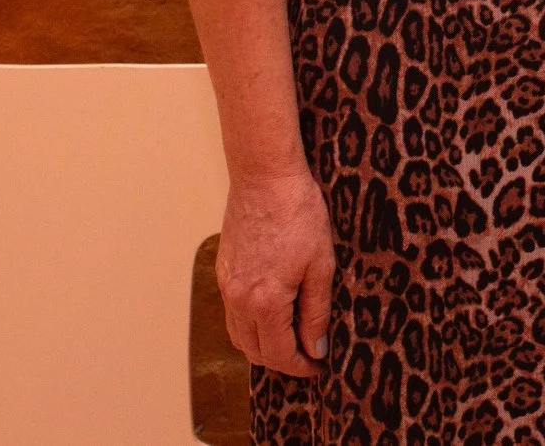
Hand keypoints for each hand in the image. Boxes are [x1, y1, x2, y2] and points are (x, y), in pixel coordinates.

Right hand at [217, 169, 336, 375]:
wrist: (265, 176)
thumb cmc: (298, 213)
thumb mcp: (321, 265)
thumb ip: (316, 312)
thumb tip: (316, 348)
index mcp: (265, 302)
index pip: (279, 354)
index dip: (301, 367)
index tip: (319, 367)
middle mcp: (238, 299)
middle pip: (255, 351)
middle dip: (282, 361)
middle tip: (309, 355)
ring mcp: (226, 285)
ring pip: (239, 335)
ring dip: (263, 345)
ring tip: (291, 338)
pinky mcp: (223, 271)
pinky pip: (232, 313)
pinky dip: (250, 324)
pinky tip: (271, 313)